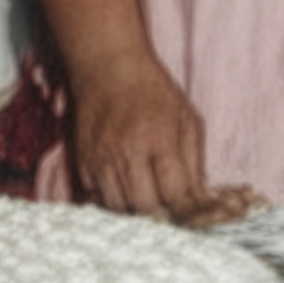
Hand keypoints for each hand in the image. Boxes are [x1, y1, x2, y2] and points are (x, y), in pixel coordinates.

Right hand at [69, 50, 233, 224]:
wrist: (106, 66)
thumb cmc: (153, 90)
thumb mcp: (186, 119)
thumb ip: (195, 162)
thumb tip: (200, 199)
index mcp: (159, 142)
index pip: (177, 196)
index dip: (190, 213)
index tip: (196, 216)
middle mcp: (127, 154)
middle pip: (147, 208)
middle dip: (164, 216)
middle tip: (173, 212)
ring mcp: (101, 159)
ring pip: (120, 208)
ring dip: (138, 211)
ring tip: (150, 202)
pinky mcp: (83, 161)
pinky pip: (97, 197)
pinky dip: (113, 201)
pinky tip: (125, 191)